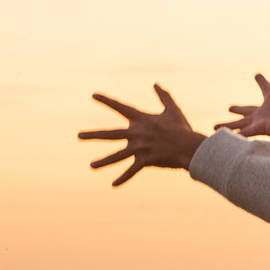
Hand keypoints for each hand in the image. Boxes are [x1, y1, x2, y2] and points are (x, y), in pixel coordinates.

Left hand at [80, 85, 204, 185]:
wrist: (189, 147)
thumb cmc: (181, 128)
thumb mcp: (172, 110)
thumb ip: (163, 96)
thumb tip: (156, 84)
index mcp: (141, 119)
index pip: (120, 107)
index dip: (106, 101)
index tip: (93, 95)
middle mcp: (137, 133)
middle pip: (110, 134)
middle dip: (93, 135)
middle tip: (79, 136)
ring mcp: (139, 148)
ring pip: (117, 156)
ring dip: (103, 161)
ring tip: (91, 166)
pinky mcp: (145, 161)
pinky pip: (131, 171)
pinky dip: (123, 178)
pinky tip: (113, 185)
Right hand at [224, 49, 269, 154]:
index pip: (265, 88)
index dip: (261, 81)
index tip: (257, 75)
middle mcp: (265, 111)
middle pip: (247, 110)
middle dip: (238, 109)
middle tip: (229, 107)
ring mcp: (261, 121)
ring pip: (240, 123)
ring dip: (228, 125)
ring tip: (215, 127)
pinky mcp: (259, 129)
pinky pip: (242, 132)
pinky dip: (232, 134)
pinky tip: (221, 136)